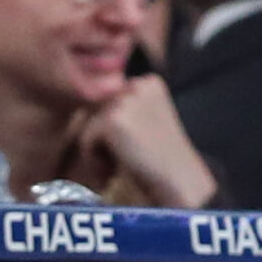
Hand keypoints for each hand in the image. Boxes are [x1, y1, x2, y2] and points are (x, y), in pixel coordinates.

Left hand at [72, 76, 216, 209]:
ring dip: (99, 150)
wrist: (178, 180)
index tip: (136, 146)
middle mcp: (138, 84)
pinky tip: (116, 169)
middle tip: (127, 159)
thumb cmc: (161, 158)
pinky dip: (95, 161)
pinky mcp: (113, 120)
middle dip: (105, 138)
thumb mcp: (147, 122)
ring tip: (123, 164)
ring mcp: (126, 100)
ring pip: (89, 125)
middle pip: (97, 111)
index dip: (115, 130)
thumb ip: (125, 109)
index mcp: (149, 82)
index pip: (110, 101)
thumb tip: (84, 110)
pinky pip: (86, 140)